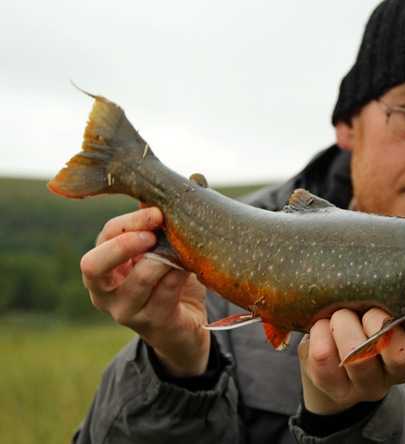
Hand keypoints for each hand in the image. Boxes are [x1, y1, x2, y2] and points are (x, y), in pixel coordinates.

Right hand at [80, 207, 209, 376]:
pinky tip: (193, 267)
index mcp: (104, 266)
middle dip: (124, 244)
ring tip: (183, 250)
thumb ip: (170, 221)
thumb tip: (196, 179)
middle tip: (153, 233)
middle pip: (93, 265)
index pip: (106, 236)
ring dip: (165, 259)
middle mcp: (105, 291)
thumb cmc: (171, 282)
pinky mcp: (152, 323)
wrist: (186, 329)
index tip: (158, 211)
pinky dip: (181, 275)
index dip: (130, 221)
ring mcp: (126, 311)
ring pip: (139, 278)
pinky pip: (166, 293)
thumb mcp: (166, 250)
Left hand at [298, 307, 404, 414]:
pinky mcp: (331, 386)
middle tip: (368, 310)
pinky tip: (322, 327)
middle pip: (400, 355)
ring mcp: (364, 383)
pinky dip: (320, 333)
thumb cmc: (362, 315)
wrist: (327, 348)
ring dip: (344, 324)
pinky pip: (324, 357)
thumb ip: (403, 299)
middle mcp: (395, 372)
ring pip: (358, 355)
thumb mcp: (387, 305)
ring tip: (340, 314)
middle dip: (380, 323)